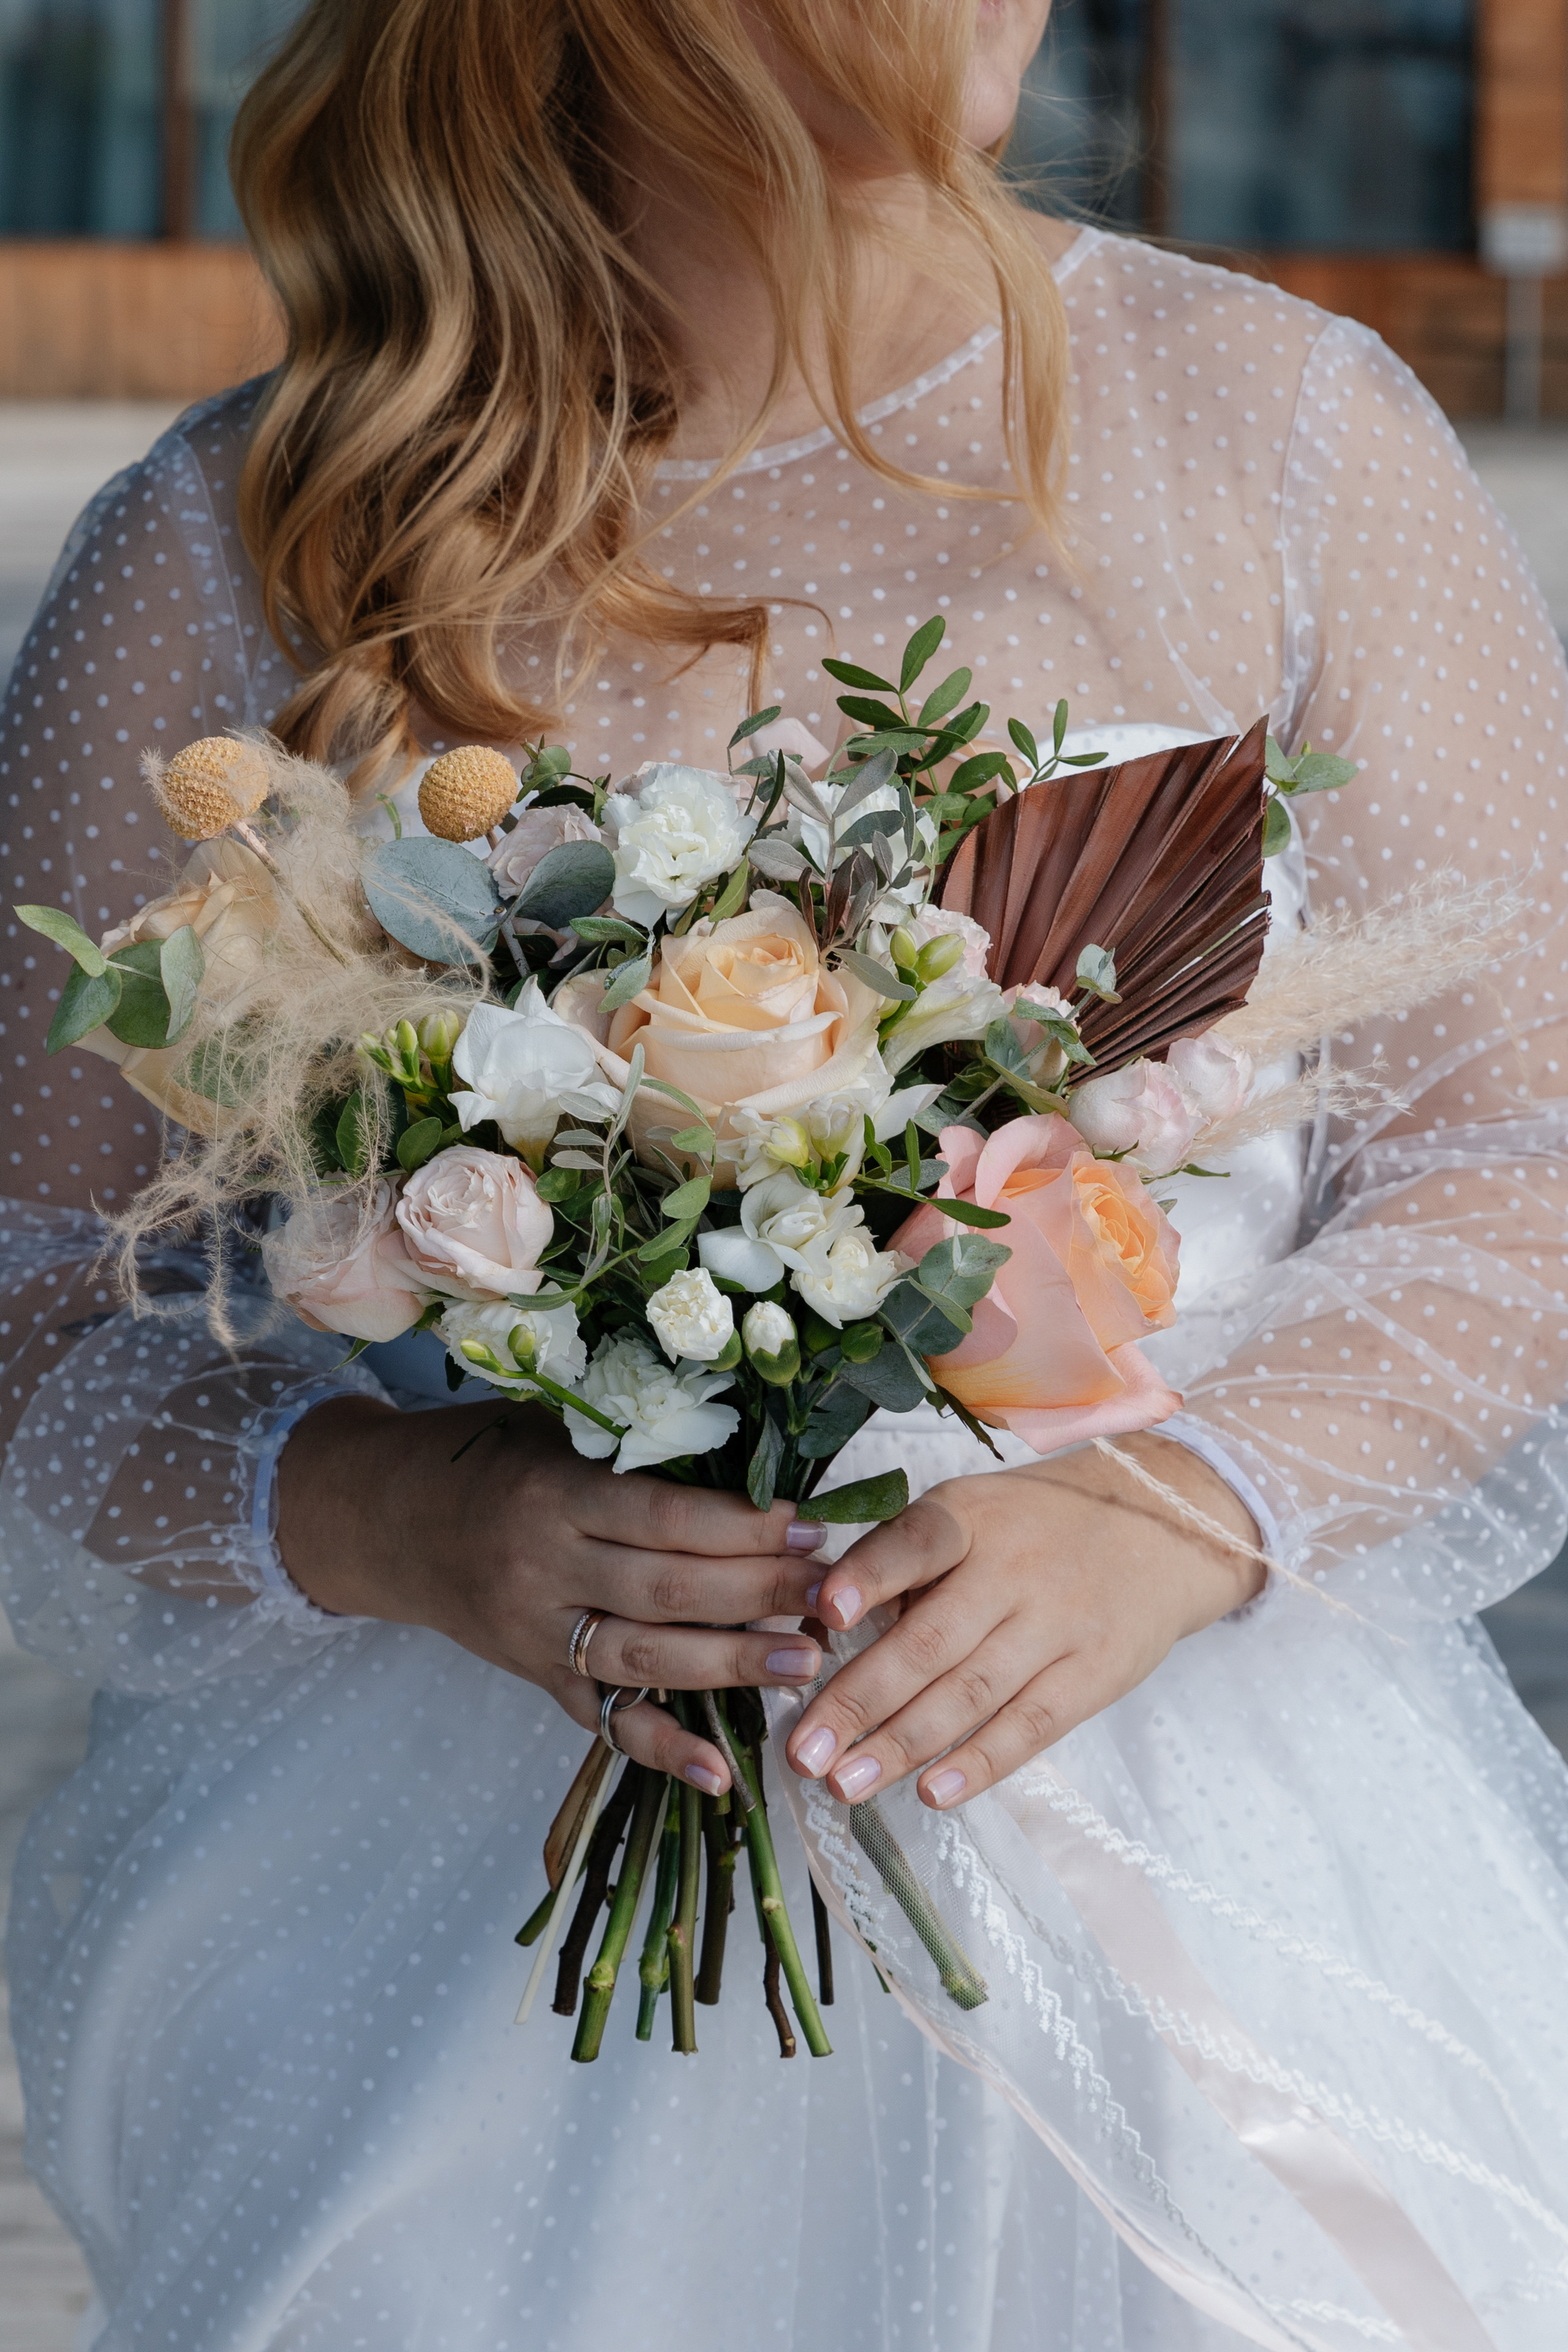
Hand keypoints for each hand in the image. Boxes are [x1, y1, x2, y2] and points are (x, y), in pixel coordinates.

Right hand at [277, 1397, 827, 1793]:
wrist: (385, 1518)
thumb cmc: (484, 1457)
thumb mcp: (550, 1430)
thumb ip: (632, 1450)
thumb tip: (753, 1456)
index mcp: (553, 1496)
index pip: (664, 1518)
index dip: (742, 1527)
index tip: (811, 1526)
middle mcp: (542, 1570)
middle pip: (667, 1591)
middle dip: (759, 1594)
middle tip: (834, 1595)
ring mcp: (536, 1634)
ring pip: (644, 1660)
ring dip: (731, 1666)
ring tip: (807, 1663)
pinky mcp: (534, 1678)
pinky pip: (601, 1720)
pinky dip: (660, 1750)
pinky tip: (720, 1773)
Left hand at [785, 1433, 1263, 1809]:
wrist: (1162, 1527)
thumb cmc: (1035, 1528)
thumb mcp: (971, 1516)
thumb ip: (904, 1566)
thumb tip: (821, 1631)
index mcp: (969, 1518)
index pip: (916, 1542)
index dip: (871, 1575)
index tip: (826, 1610)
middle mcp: (1013, 1567)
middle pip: (931, 1640)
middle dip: (860, 1700)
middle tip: (802, 1751)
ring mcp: (1058, 1623)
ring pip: (971, 1693)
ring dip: (903, 1745)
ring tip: (845, 1784)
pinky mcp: (1095, 1672)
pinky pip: (1031, 1725)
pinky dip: (980, 1762)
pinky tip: (931, 1791)